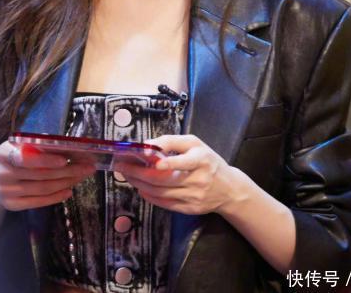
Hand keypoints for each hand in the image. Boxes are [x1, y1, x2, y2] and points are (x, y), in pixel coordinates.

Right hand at [0, 141, 95, 210]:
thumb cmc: (10, 158)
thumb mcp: (16, 146)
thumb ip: (36, 146)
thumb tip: (68, 146)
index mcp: (4, 153)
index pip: (26, 158)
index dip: (46, 160)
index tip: (66, 159)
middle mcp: (3, 173)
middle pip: (41, 175)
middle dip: (68, 171)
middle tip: (88, 167)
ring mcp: (7, 192)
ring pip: (43, 188)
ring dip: (67, 182)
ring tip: (82, 176)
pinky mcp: (12, 205)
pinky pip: (38, 202)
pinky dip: (56, 197)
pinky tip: (69, 190)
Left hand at [114, 134, 238, 214]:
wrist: (229, 189)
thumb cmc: (208, 161)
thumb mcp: (195, 144)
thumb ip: (172, 141)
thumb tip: (148, 144)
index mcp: (201, 160)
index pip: (184, 162)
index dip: (167, 162)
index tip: (148, 159)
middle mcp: (198, 180)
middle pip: (165, 180)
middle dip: (139, 173)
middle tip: (122, 165)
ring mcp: (193, 197)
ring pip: (161, 193)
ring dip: (140, 184)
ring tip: (127, 174)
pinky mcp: (189, 209)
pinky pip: (164, 204)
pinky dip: (149, 196)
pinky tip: (140, 187)